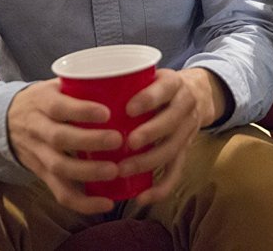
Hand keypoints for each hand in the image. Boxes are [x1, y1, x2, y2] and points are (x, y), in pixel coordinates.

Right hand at [7, 79, 122, 213]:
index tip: (107, 112)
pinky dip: (83, 202)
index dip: (82, 110)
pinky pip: (60, 191)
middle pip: (60, 138)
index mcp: (42, 102)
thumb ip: (82, 85)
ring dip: (88, 173)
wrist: (3, 120)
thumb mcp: (55, 85)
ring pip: (59, 167)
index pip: (59, 106)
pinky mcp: (42, 174)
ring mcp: (38, 153)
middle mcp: (37, 128)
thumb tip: (127, 77)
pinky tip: (106, 203)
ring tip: (114, 171)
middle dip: (90, 142)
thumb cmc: (44, 100)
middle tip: (118, 140)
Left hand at [114, 68, 204, 205]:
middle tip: (126, 143)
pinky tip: (141, 197)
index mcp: (173, 83)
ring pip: (172, 149)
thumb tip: (76, 86)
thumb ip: (123, 83)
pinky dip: (160, 188)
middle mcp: (185, 106)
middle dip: (149, 133)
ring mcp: (187, 130)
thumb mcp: (149, 75)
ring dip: (148, 162)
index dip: (149, 99)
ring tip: (122, 170)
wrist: (195, 94)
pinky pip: (176, 172)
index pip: (165, 89)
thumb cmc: (157, 87)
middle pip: (171, 122)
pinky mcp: (185, 151)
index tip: (128, 109)